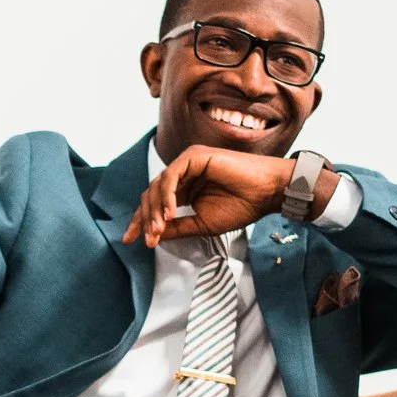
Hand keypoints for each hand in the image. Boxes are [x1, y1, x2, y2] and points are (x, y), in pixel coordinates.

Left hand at [125, 145, 328, 247]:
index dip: (141, 221)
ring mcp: (187, 163)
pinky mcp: (194, 157)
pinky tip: (170, 213)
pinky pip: (171, 176)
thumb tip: (153, 236)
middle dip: (145, 218)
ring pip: (158, 185)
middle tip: (146, 239)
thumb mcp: (201, 224)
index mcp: (184, 188)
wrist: (266, 193)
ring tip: (158, 230)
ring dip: (155, 210)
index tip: (130, 240)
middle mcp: (183, 174)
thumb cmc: (241, 206)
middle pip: (151, 194)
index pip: (155, 203)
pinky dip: (167, 195)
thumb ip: (177, 228)